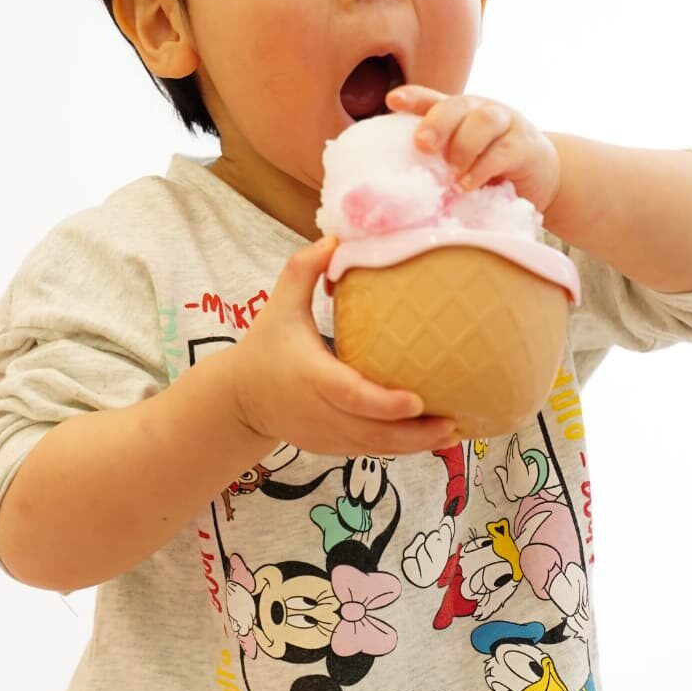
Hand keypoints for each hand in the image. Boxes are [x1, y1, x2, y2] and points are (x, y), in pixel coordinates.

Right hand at [230, 233, 459, 456]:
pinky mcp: (332, 447)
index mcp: (310, 377)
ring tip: (452, 432)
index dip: (383, 403)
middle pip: (372, 431)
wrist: (239, 402)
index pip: (350, 395)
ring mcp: (327, 435)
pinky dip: (400, 448)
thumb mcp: (278, 308)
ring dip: (414, 444)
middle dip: (413, 433)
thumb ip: (302, 271)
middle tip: (452, 423)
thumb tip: (334, 239)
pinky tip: (431, 439)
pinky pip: (370, 451)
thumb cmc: (264, 349)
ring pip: (375, 447)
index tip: (416, 401)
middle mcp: (321, 412)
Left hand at [385, 85, 560, 213]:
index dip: (412, 98)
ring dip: (463, 147)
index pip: (432, 100)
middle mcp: (480, 111)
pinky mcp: (525, 146)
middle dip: (437, 123)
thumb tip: (401, 189)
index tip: (392, 101)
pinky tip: (468, 185)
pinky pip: (502, 151)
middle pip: (457, 106)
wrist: (540, 177)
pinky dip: (482, 169)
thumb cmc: (490, 171)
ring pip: (482, 122)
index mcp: (458, 114)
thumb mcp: (460, 164)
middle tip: (422, 145)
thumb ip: (438, 166)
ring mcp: (505, 124)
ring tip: (452, 174)